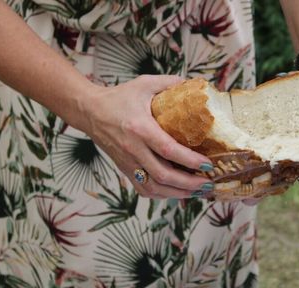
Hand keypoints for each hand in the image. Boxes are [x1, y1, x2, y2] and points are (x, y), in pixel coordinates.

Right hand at [76, 75, 213, 198]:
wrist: (89, 111)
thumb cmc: (119, 97)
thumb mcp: (145, 84)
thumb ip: (170, 83)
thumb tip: (194, 84)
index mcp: (140, 128)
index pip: (168, 150)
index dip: (189, 160)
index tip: (208, 164)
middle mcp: (133, 149)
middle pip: (163, 175)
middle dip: (189, 184)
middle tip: (208, 183)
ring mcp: (127, 162)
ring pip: (153, 187)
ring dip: (177, 193)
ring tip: (197, 192)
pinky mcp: (124, 169)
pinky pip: (143, 189)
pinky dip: (162, 194)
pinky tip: (177, 192)